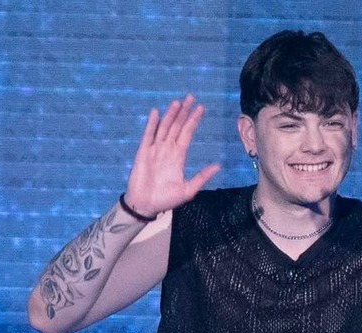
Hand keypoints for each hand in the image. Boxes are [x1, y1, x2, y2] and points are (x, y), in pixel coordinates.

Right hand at [125, 94, 220, 214]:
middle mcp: (167, 149)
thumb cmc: (166, 199)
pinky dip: (152, 124)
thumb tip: (219, 166)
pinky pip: (148, 135)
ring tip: (178, 102)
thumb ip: (202, 176)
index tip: (201, 108)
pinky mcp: (143, 152)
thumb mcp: (188, 189)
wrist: (146, 205)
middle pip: (177, 126)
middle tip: (191, 97)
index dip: (193, 121)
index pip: (187, 133)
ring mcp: (155, 149)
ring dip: (171, 115)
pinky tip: (156, 112)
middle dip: (184, 112)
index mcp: (178, 156)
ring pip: (164, 127)